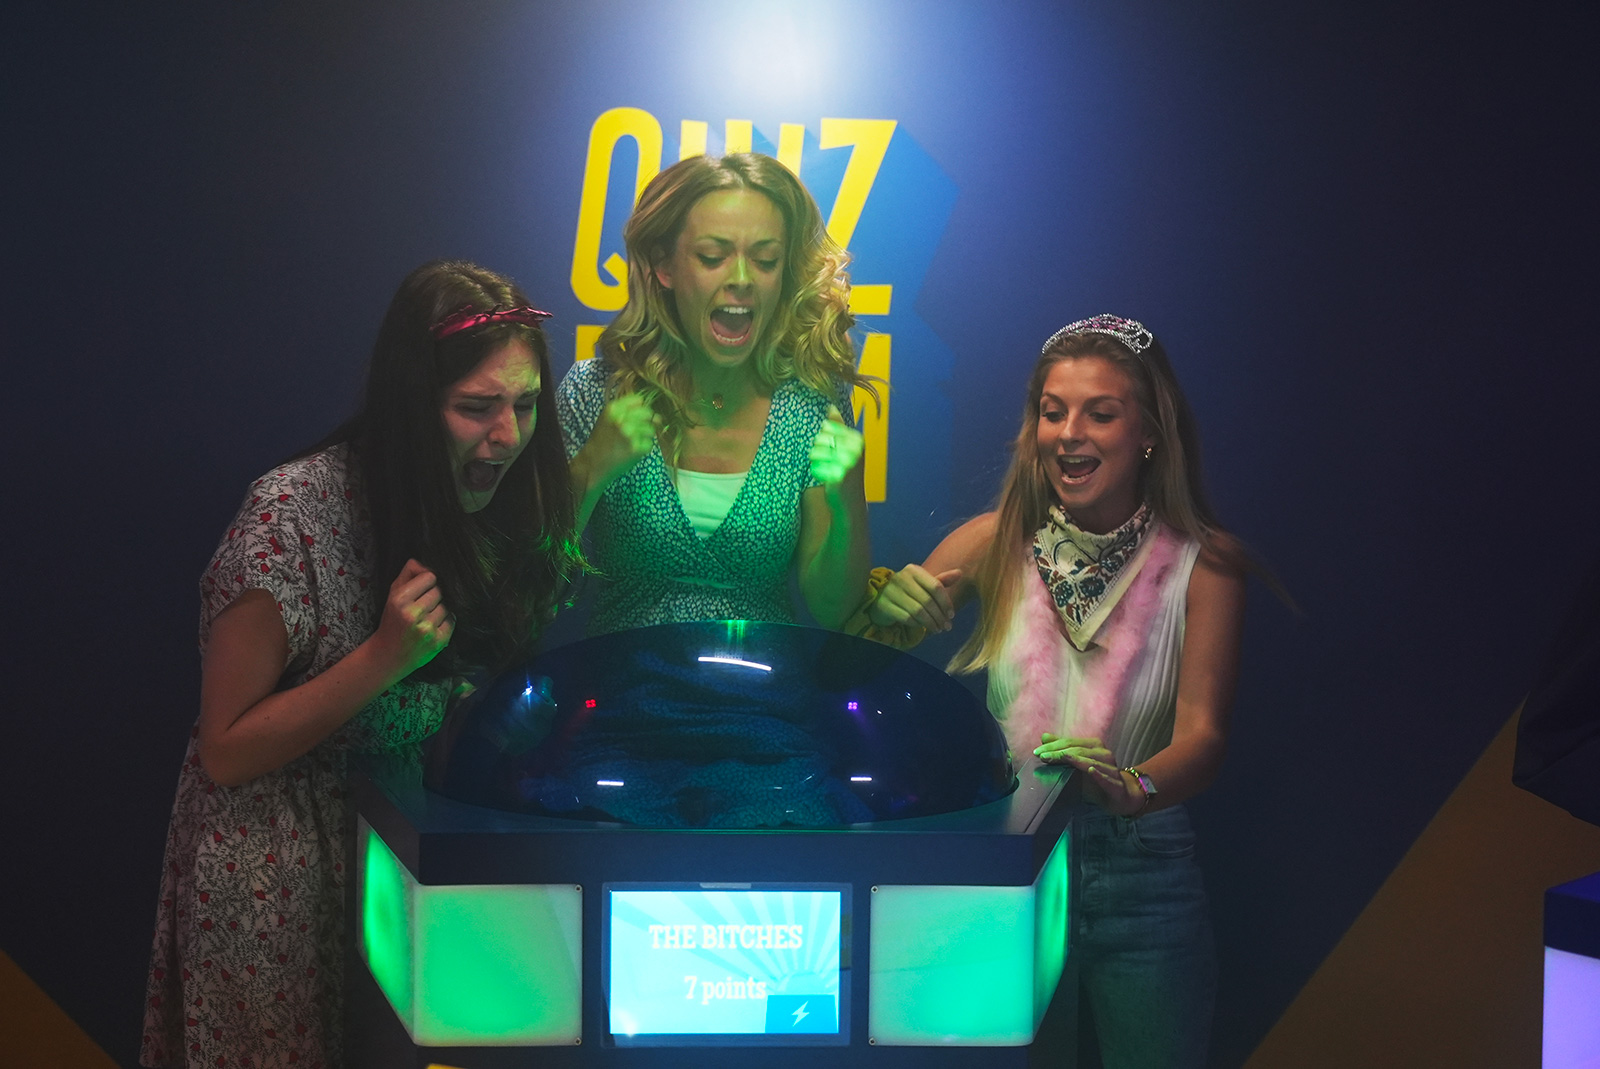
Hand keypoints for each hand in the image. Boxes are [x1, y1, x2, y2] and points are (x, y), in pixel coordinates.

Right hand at [368, 559, 453, 681]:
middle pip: (440, 592)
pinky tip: (434, 626)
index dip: (428, 582)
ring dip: (440, 610)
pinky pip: (452, 621)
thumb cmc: (392, 621)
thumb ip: (409, 574)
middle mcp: (413, 615)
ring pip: (447, 606)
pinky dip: (446, 622)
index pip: (430, 577)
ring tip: (428, 617)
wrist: (389, 655)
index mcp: (400, 600)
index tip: (422, 590)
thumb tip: (425, 562)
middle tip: (425, 605)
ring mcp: (427, 630)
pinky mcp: (438, 642)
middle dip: (434, 596)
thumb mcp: (393, 594)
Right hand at [582, 393, 658, 490]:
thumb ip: (627, 410)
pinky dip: (643, 448)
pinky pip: (649, 444)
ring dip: (644, 436)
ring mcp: (629, 433)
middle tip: (635, 432)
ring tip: (632, 442)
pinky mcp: (635, 448)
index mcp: (613, 408)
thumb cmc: (601, 440)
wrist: (592, 463)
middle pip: (648, 414)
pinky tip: (632, 451)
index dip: (640, 409)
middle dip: (645, 422)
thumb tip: (656, 415)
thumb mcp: (608, 419)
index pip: (638, 400)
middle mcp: (621, 418)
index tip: (635, 417)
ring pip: (650, 429)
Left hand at [809, 405, 862, 486]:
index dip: (822, 437)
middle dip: (817, 449)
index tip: (830, 448)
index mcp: (858, 439)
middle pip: (820, 438)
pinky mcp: (838, 477)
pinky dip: (816, 472)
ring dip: (814, 460)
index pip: (827, 426)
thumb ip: (839, 426)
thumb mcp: (848, 447)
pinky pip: (815, 467)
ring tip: (824, 467)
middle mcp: (855, 449)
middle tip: (826, 460)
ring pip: (814, 452)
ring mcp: (847, 463)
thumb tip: (830, 406)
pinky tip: (825, 477)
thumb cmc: (847, 471)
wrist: (850, 500)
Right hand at [868, 563, 962, 631]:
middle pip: (928, 600)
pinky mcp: (884, 605)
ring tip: (938, 629)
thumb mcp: (923, 584)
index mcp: (913, 570)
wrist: (880, 598)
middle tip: (947, 626)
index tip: (952, 615)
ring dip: (931, 623)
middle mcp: (901, 578)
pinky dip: (917, 624)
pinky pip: (907, 618)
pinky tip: (923, 627)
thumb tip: (960, 573)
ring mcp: (890, 592)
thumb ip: (941, 580)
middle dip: (940, 616)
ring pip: (918, 611)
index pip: (936, 586)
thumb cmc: (908, 591)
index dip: (946, 602)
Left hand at [1034, 733, 1144, 813]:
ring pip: (1090, 762)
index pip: (1070, 742)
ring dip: (1073, 761)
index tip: (1037, 752)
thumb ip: (1062, 750)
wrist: (1121, 796)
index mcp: (1094, 746)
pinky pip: (1106, 778)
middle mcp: (1103, 754)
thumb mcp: (1077, 764)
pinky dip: (1098, 774)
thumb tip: (1044, 737)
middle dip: (1058, 752)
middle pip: (1077, 750)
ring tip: (1058, 759)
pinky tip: (1090, 770)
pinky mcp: (1116, 784)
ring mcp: (1111, 768)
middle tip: (1042, 756)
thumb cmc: (1096, 779)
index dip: (1053, 746)